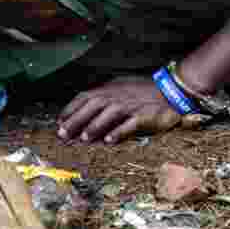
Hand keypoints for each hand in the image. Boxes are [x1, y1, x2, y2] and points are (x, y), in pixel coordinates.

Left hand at [57, 76, 181, 144]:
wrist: (170, 90)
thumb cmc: (143, 91)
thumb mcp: (121, 87)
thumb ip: (105, 95)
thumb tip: (86, 107)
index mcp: (110, 89)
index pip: (85, 96)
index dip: (71, 109)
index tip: (59, 121)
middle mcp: (118, 96)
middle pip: (93, 106)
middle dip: (76, 119)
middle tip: (63, 133)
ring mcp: (131, 106)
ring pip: (109, 114)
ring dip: (95, 126)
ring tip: (83, 138)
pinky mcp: (144, 116)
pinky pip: (129, 124)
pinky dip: (119, 132)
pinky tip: (109, 141)